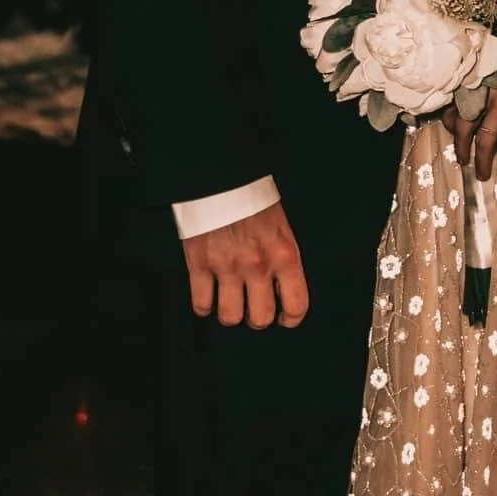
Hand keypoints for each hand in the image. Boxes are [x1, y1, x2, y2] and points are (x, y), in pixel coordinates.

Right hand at [183, 201, 308, 329]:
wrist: (223, 176)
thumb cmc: (256, 200)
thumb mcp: (283, 228)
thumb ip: (284, 260)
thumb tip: (283, 291)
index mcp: (285, 255)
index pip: (297, 306)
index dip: (290, 318)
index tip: (283, 317)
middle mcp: (258, 266)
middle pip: (261, 319)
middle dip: (258, 318)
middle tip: (254, 308)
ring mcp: (227, 267)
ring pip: (230, 317)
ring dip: (231, 313)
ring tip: (231, 301)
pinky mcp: (199, 264)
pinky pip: (201, 305)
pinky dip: (204, 305)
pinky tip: (209, 295)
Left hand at [445, 21, 496, 186]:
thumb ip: (490, 78)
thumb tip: (486, 95)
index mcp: (478, 77)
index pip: (454, 104)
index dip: (451, 122)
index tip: (453, 131)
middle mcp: (484, 92)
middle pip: (464, 126)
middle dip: (461, 147)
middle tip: (462, 160)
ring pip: (484, 141)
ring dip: (481, 161)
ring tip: (482, 175)